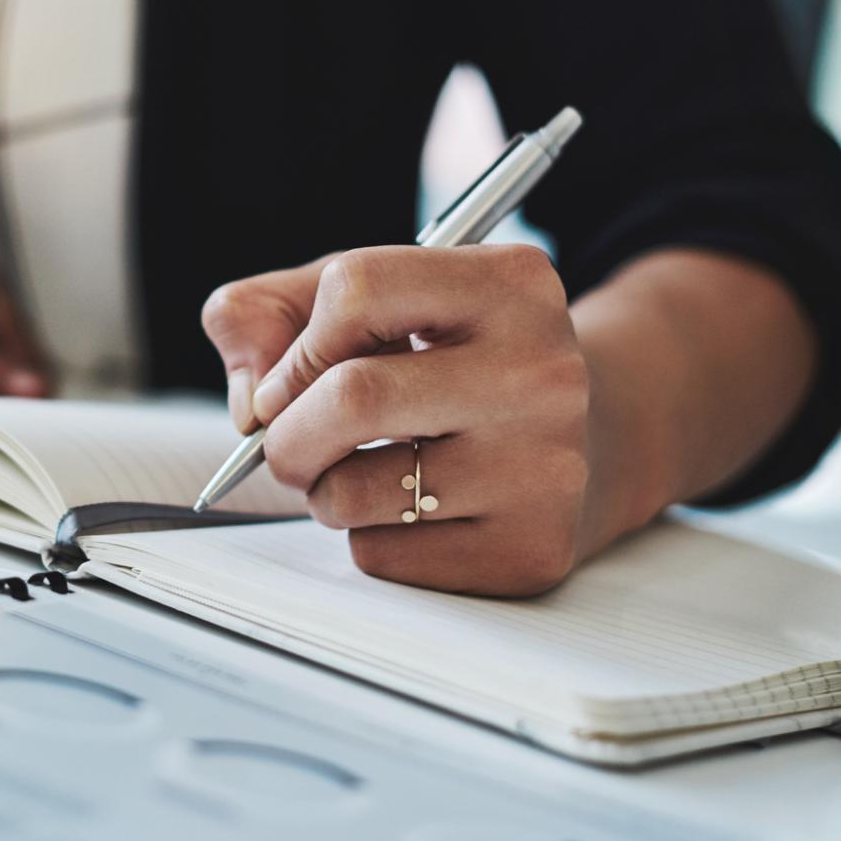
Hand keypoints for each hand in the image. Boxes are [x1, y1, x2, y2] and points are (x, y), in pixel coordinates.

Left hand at [201, 245, 603, 595]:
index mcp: (511, 284)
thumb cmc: (454, 361)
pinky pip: (382, 556)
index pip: (357, 288)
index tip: (291, 377)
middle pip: (352, 397)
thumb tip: (249, 401)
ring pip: (353, 493)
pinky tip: (415, 510)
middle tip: (287, 443)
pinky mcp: (529, 549)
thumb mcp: (376, 301)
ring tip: (362, 470)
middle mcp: (543, 371)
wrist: (591, 441)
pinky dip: (367, 538)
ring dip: (322, 490)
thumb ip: (273, 314)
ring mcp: (544, 467)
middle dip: (286, 432)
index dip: (297, 342)